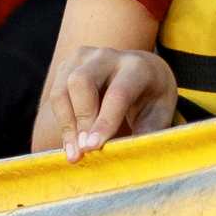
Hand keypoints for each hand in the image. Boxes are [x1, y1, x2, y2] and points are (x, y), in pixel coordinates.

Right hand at [37, 44, 175, 159]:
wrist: (144, 73)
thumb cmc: (152, 101)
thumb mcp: (158, 117)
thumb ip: (146, 136)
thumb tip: (128, 158)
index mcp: (138, 67)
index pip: (117, 93)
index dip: (103, 122)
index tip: (92, 148)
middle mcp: (109, 56)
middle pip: (81, 81)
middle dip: (80, 119)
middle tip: (83, 151)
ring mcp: (84, 57)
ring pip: (62, 88)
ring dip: (66, 124)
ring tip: (74, 153)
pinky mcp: (68, 64)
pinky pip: (56, 94)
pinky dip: (61, 120)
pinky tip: (71, 140)